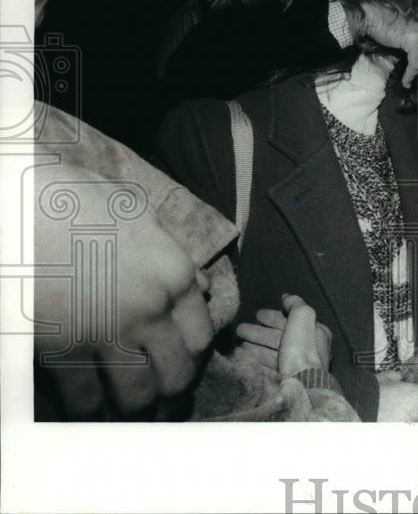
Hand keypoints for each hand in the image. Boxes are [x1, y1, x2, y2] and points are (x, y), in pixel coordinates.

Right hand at [33, 165, 213, 416]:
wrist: (19, 207)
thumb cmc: (75, 199)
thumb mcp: (137, 215)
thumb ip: (171, 255)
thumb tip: (200, 287)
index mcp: (174, 274)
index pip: (203, 335)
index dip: (193, 357)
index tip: (183, 364)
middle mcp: (152, 310)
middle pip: (178, 372)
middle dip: (172, 392)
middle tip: (162, 400)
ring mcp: (109, 333)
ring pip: (138, 395)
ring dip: (136, 409)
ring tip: (130, 413)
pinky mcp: (64, 350)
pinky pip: (86, 399)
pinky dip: (89, 411)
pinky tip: (88, 409)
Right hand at [235, 294, 331, 378]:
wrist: (301, 385)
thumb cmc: (302, 348)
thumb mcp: (302, 317)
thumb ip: (295, 304)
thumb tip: (286, 297)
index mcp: (316, 334)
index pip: (291, 321)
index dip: (273, 316)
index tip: (257, 314)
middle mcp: (308, 350)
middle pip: (279, 337)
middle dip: (258, 332)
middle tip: (239, 330)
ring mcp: (296, 367)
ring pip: (272, 353)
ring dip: (254, 347)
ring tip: (237, 345)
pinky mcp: (285, 381)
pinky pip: (267, 368)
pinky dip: (255, 361)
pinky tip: (242, 358)